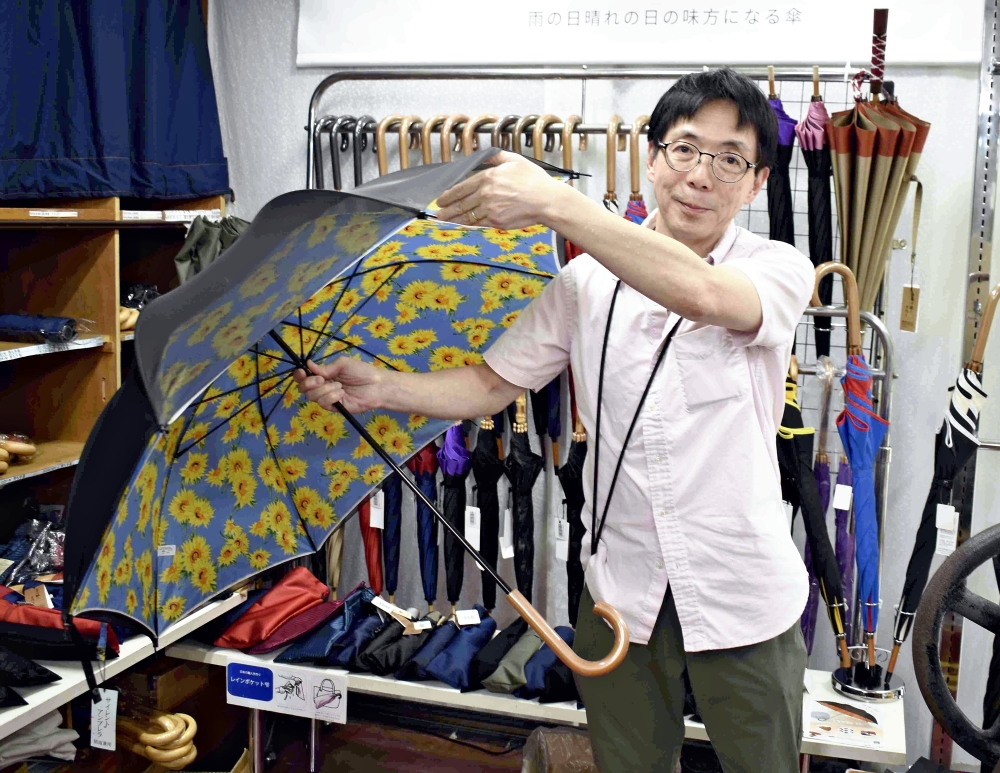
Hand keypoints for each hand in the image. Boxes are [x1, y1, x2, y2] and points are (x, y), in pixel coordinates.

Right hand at [293, 358, 384, 413]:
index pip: (305, 377)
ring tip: (340, 386)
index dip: (299, 375)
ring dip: (325, 389)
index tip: (302, 371)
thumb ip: (325, 367)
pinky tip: (342, 393)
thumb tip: (308, 365)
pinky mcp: (335, 407)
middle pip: (304, 389)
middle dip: (309, 383)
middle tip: (321, 379)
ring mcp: (328, 398)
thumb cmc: (362, 372)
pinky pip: (324, 403)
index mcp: (324, 375)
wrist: (376, 385)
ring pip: (313, 396)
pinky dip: (331, 396)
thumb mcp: (342, 364)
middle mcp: (324, 387)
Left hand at [436, 151, 564, 228]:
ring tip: (444, 221)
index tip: (441, 199)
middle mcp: (486, 193)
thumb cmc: (534, 181)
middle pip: (461, 203)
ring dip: (454, 219)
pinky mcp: (497, 221)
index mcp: (488, 177)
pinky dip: (468, 224)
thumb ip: (496, 157)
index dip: (449, 194)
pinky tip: (462, 224)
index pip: (462, 186)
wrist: (546, 201)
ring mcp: (490, 209)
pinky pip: (478, 223)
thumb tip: (484, 156)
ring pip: (467, 215)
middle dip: (447, 209)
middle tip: (438, 212)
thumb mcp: (515, 160)